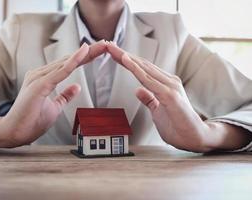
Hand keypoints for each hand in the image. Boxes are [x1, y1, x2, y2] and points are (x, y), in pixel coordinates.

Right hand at [0, 41, 106, 148]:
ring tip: (101, 45)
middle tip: (106, 43)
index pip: (69, 65)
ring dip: (85, 53)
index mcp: (44, 78)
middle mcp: (41, 74)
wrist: (13, 132)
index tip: (100, 52)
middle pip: (70, 60)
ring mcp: (39, 78)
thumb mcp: (54, 107)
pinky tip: (84, 53)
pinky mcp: (39, 85)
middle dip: (89, 52)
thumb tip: (77, 87)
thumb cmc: (31, 120)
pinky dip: (73, 61)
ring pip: (67, 62)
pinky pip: (60, 71)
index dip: (85, 58)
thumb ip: (64, 96)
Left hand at [107, 42, 227, 151]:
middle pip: (143, 65)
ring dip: (128, 58)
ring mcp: (170, 87)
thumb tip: (137, 90)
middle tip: (109, 46)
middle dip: (124, 55)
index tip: (114, 54)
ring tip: (114, 50)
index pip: (143, 69)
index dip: (128, 61)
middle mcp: (169, 81)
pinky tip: (127, 61)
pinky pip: (149, 80)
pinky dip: (136, 70)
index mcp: (166, 84)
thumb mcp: (157, 111)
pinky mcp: (170, 95)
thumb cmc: (177, 125)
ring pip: (145, 69)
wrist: (195, 138)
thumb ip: (149, 99)